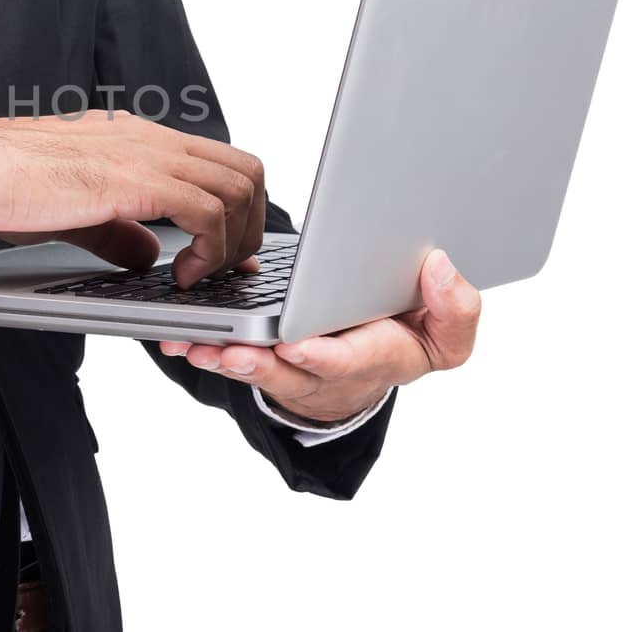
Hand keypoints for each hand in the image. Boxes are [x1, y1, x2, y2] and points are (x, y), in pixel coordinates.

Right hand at [0, 111, 264, 286]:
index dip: (240, 211)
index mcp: (137, 140)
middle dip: (251, 227)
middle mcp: (149, 139)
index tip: (234, 254)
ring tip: (203, 275)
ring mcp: (145, 154)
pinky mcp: (134, 179)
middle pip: (244, 170)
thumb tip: (147, 254)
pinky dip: (208, 248)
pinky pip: (205, 210)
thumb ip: (118, 230)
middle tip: (229, 268)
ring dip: (233, 241)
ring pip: (236, 188)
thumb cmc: (6, 184)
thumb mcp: (76, 212)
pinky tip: (181, 274)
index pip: (218, 162)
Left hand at [159, 249, 481, 422]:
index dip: (325, 356)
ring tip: (198, 345)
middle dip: (260, 363)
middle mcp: (332, 371)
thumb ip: (455, 307)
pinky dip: (207, 348)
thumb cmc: (404, 336)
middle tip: (232, 351)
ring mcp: (296, 370)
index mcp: (380, 357)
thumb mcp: (447, 332)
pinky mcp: (267, 360)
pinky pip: (234, 357)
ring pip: (255, 367)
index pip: (354, 359)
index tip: (296, 346)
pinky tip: (183, 337)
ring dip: (224, 357)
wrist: (373, 360)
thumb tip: (440, 267)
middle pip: (292, 372)